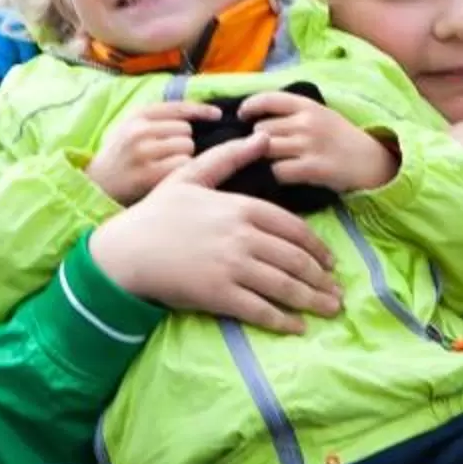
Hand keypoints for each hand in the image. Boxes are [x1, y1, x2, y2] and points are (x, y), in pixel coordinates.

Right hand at [87, 99, 219, 204]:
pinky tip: (167, 178)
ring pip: (187, 149)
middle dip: (183, 142)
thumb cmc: (120, 156)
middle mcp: (139, 131)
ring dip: (182, 159)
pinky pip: (182, 168)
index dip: (201, 110)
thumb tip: (200, 110)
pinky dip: (180, 173)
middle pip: (186, 131)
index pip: (178, 107)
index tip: (217, 114)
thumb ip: (158, 118)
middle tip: (166, 155)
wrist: (95, 185)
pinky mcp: (148, 175)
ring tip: (163, 166)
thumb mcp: (130, 127)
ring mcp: (143, 153)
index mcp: (137, 115)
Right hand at [88, 133, 345, 331]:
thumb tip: (261, 136)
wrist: (125, 250)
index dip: (316, 248)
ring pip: (284, 286)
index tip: (329, 262)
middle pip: (295, 260)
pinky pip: (260, 310)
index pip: (293, 229)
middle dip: (321, 279)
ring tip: (329, 309)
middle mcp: (242, 237)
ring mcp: (232, 267)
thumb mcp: (191, 175)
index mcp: (241, 207)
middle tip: (337, 292)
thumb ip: (228, 156)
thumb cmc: (156, 213)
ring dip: (312, 300)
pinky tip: (298, 327)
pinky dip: (283, 320)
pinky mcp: (219, 295)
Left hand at [237, 88, 399, 192]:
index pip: (268, 99)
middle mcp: (307, 122)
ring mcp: (309, 145)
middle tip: (261, 150)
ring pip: (266, 150)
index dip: (249, 107)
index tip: (242, 116)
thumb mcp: (321, 116)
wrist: (373, 162)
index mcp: (308, 105)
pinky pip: (278, 171)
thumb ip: (293, 114)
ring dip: (263, 159)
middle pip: (261, 130)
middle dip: (256, 141)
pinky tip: (284, 176)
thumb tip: (256, 119)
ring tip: (271, 163)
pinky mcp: (313, 168)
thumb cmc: (342, 140)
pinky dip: (276, 175)